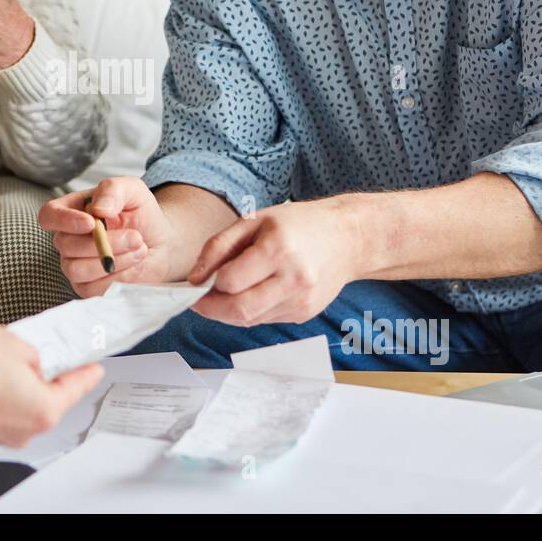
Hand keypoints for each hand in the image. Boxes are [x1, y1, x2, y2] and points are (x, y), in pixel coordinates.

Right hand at [0, 324, 103, 446]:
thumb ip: (35, 352)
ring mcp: (7, 433)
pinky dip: (5, 392)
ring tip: (6, 358)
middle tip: (42, 349)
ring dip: (23, 382)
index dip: (87, 369)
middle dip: (47, 372)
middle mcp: (30, 427)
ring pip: (27, 402)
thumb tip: (34, 359)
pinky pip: (7, 408)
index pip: (77, 385)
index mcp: (46, 407)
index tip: (95, 363)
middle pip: (51, 396)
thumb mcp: (14, 341)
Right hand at [38, 176, 177, 297]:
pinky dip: (117, 277)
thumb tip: (98, 209)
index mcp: (71, 211)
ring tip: (139, 248)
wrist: (160, 241)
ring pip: (77, 269)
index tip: (91, 222)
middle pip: (66, 245)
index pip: (49, 215)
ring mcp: (75, 265)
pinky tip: (134, 263)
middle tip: (136, 236)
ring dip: (113, 260)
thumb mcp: (132, 190)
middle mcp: (68, 239)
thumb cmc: (141, 213)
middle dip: (105, 242)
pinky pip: (92, 289)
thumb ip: (113, 190)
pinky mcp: (88, 287)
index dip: (64, 220)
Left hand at [187, 199, 361, 326]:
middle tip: (201, 299)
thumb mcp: (254, 220)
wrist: (347, 238)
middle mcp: (293, 279)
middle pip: (239, 310)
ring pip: (251, 320)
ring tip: (227, 292)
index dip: (208, 284)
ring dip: (229, 312)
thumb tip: (194, 278)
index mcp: (278, 249)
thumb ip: (218, 247)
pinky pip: (265, 320)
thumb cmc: (298, 224)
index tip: (198, 281)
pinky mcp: (305, 314)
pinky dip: (250, 311)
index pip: (230, 282)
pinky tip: (252, 292)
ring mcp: (302, 300)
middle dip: (212, 309)